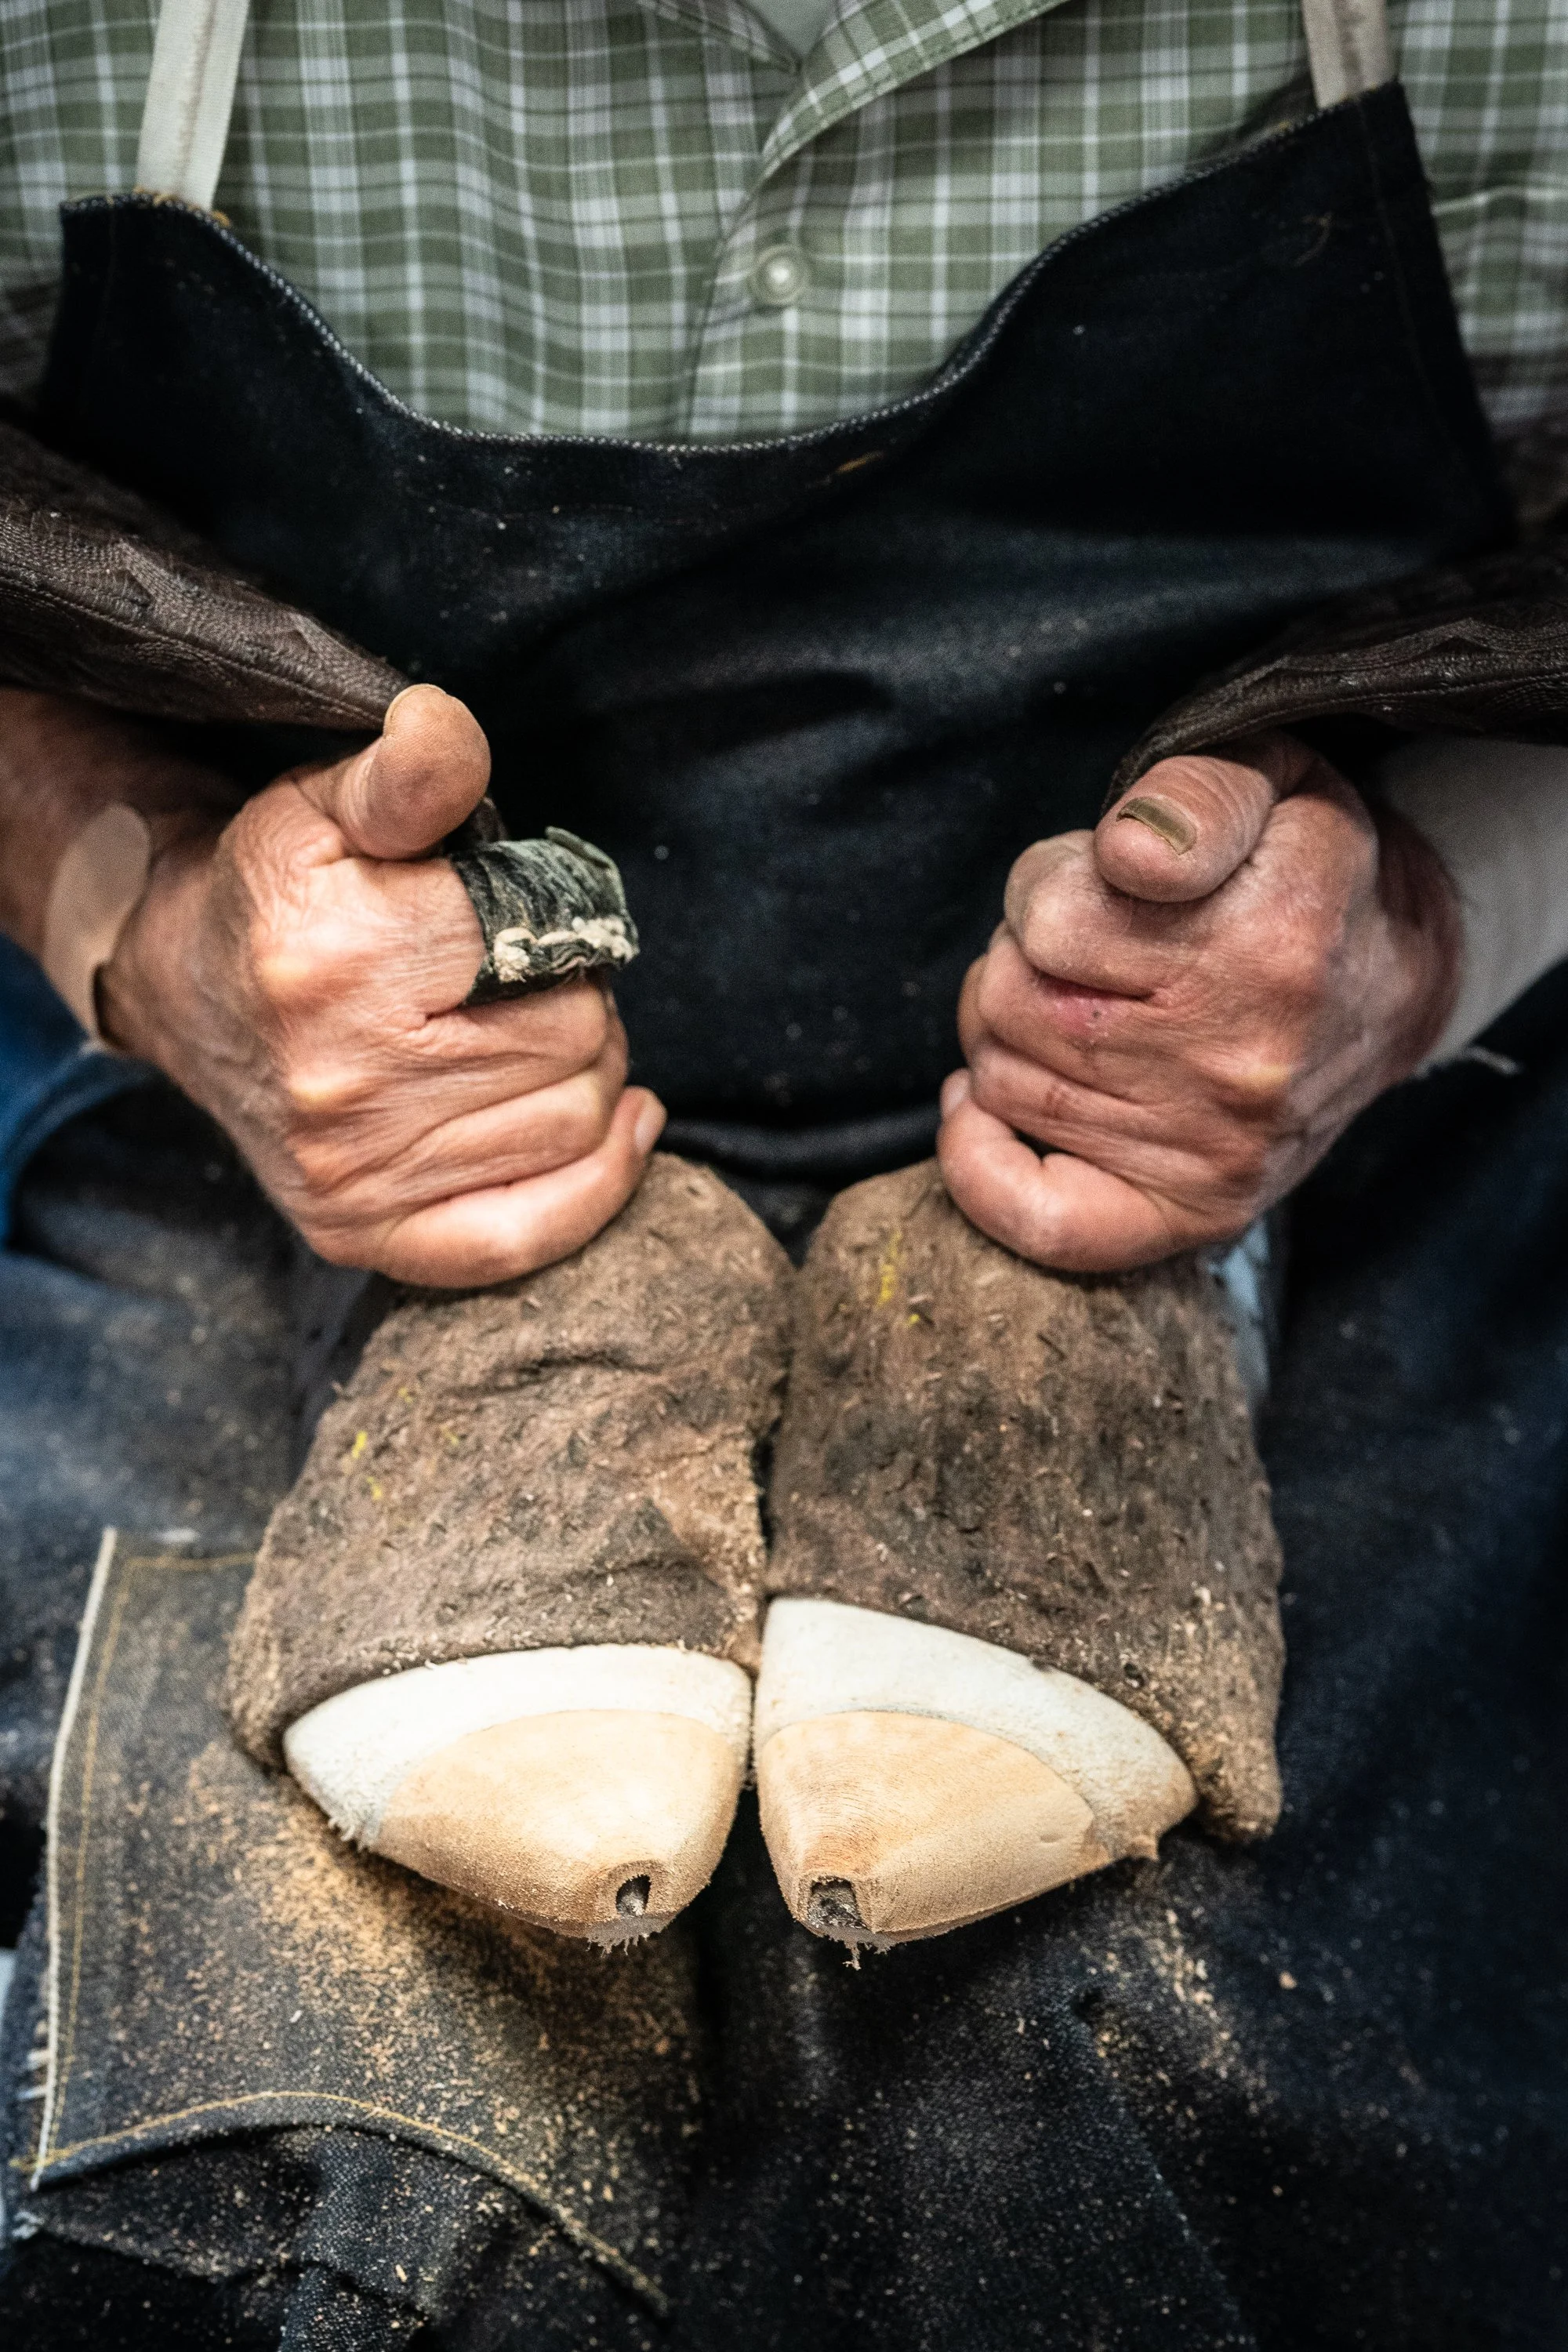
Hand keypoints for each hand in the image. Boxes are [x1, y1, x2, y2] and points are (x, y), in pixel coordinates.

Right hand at [99, 685, 663, 1282]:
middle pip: (576, 1040)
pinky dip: (598, 1182)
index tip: (523, 920)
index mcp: (336, 956)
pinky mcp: (360, 1234)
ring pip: (571, 1124)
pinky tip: (622, 1127)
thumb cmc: (284, 898)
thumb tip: (444, 726)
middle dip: (580, 999)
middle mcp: (340, 1078)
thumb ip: (411, 771)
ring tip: (540, 1039)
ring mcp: (350, 1172)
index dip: (557, 922)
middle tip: (537, 983)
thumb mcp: (329, 806)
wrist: (191, 997)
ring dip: (588, 1078)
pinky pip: (528, 1233)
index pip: (546, 945)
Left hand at [938, 730, 1460, 1271]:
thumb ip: (1191, 796)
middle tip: (1087, 940)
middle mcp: (1249, 1052)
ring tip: (1080, 1001)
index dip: (1050, 881)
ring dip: (1010, 1029)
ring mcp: (1221, 1143)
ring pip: (1004, 1075)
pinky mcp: (1197, 1210)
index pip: (1053, 913)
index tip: (1103, 878)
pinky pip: (1037, 1215)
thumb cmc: (1300, 872)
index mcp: (1276, 932)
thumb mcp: (1270, 781)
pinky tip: (980, 1101)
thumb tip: (1127, 855)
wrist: (1390, 987)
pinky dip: (979, 1158)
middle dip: (1022, 950)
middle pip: (1010, 995)